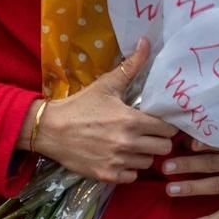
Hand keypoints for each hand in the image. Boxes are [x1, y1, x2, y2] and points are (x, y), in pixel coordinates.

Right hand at [26, 37, 176, 183]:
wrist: (51, 130)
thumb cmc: (80, 105)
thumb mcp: (106, 85)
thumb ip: (131, 66)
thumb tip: (146, 42)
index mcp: (131, 120)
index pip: (167, 129)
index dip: (166, 125)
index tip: (159, 121)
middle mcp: (128, 143)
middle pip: (164, 148)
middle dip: (159, 140)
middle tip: (148, 134)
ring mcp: (118, 161)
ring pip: (148, 163)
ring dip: (144, 154)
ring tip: (133, 144)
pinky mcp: (107, 175)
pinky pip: (132, 176)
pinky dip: (129, 169)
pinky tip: (121, 157)